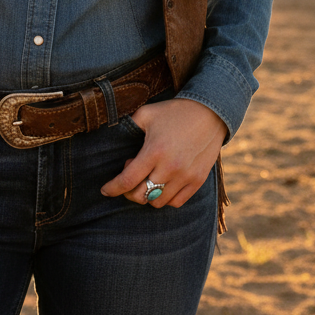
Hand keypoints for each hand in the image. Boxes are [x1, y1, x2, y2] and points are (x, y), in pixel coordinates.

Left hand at [100, 99, 226, 207]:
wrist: (209, 112)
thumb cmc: (174, 112)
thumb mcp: (147, 113)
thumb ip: (128, 126)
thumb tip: (113, 137)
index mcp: (154, 151)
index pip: (128, 180)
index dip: (113, 188)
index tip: (105, 190)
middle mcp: (170, 167)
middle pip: (141, 196)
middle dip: (129, 192)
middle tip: (130, 177)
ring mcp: (186, 176)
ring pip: (158, 202)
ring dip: (147, 194)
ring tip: (148, 176)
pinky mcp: (197, 181)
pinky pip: (176, 202)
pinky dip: (165, 198)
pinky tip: (162, 183)